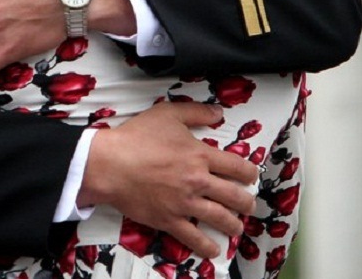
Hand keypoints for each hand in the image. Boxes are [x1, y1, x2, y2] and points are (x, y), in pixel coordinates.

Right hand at [80, 101, 257, 258]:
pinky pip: (195, 238)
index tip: (251, 176)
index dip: (249, 172)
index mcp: (200, 155)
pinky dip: (208, 247)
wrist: (111, 163)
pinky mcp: (170, 220)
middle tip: (248, 204)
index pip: (237, 167)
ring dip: (234, 225)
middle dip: (246, 202)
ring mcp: (185, 203)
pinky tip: (213, 250)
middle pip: (235, 196)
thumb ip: (195, 112)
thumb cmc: (136, 136)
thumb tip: (218, 113)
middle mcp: (198, 181)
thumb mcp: (166, 114)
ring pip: (221, 219)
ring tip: (236, 226)